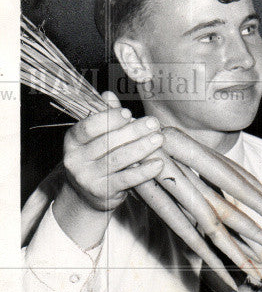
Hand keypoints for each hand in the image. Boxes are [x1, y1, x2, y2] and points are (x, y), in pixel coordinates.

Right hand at [54, 92, 163, 249]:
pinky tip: (158, 163)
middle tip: (153, 124)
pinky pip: (127, 179)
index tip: (129, 113)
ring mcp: (88, 177)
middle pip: (107, 142)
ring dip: (142, 147)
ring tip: (158, 139)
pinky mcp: (103, 192)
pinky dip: (144, 171)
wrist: (87, 196)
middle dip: (133, 131)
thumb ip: (104, 118)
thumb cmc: (96, 160)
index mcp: (72, 140)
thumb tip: (109, 95)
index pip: (88, 126)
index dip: (109, 118)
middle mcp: (75, 159)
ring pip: (118, 159)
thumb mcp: (96, 139)